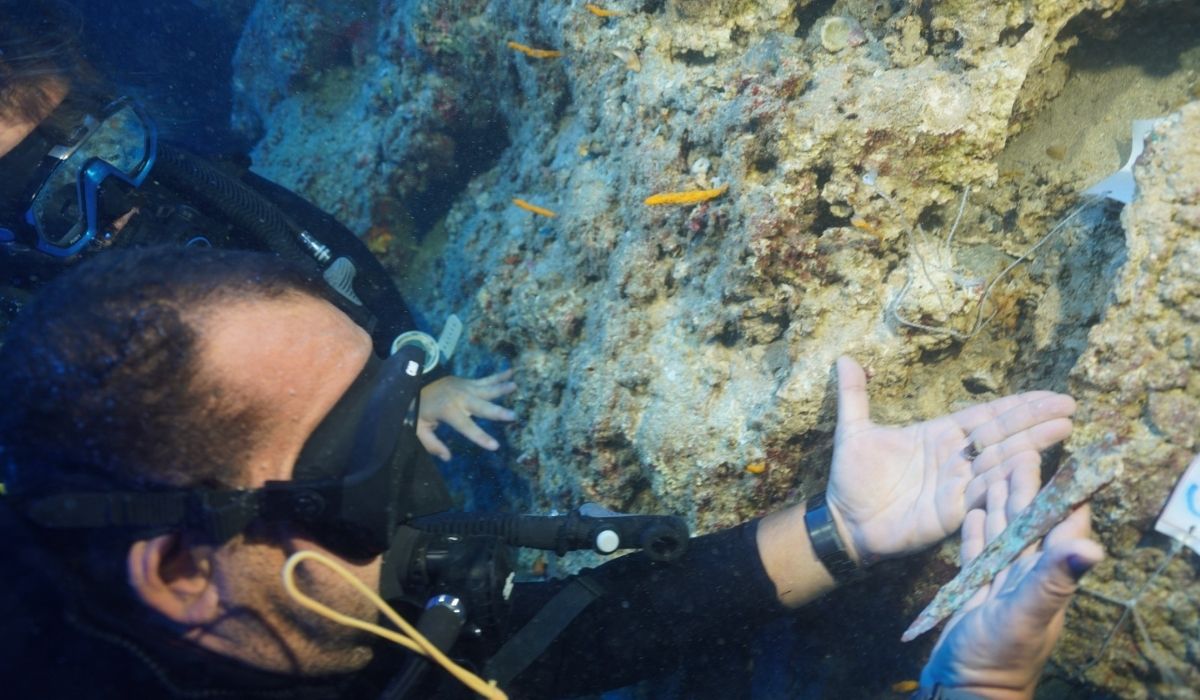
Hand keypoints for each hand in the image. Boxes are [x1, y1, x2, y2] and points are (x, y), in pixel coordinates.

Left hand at [417, 369, 516, 460]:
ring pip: (485, 389)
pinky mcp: (465, 382)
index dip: (480, 437)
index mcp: (447, 411)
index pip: (467, 427)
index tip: (495, 446)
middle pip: (480, 406)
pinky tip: (510, 372)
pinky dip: (498, 376)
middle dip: (496, 412)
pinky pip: (484, 380)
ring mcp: (462, 387)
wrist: (412, 389)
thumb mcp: (419, 431)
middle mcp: (457, 397)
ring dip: (501, 388)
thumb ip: (432, 445)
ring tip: (515, 386)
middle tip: (513, 416)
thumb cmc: (418, 414)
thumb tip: (447, 457)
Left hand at [825, 356, 1074, 562]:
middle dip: (1034, 421)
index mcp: (939, 436)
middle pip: (1001, 435)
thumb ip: (854, 395)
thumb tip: (844, 358)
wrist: (843, 521)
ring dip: (1030, 446)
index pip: (985, 416)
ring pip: (999, 462)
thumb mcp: (853, 431)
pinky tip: (1032, 468)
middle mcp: (955, 459)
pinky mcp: (952, 512)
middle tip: (1069, 407)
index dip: (1016, 406)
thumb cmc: (852, 477)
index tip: (1049, 395)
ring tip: (1062, 429)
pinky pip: (984, 494)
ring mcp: (957, 486)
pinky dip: (1006, 482)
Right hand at [919, 462, 1103, 698]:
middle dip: (1027, 488)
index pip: (1062, 527)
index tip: (1066, 460)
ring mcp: (1001, 585)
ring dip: (1000, 503)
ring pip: (1003, 534)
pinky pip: (978, 554)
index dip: (1065, 493)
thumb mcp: (1024, 615)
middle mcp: (1027, 577)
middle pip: (1030, 524)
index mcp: (1045, 578)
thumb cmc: (996, 659)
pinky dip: (975, 531)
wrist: (962, 690)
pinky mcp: (975, 593)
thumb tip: (1090, 546)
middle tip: (1021, 451)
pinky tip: (971, 513)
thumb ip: (1053, 580)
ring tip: (995, 472)